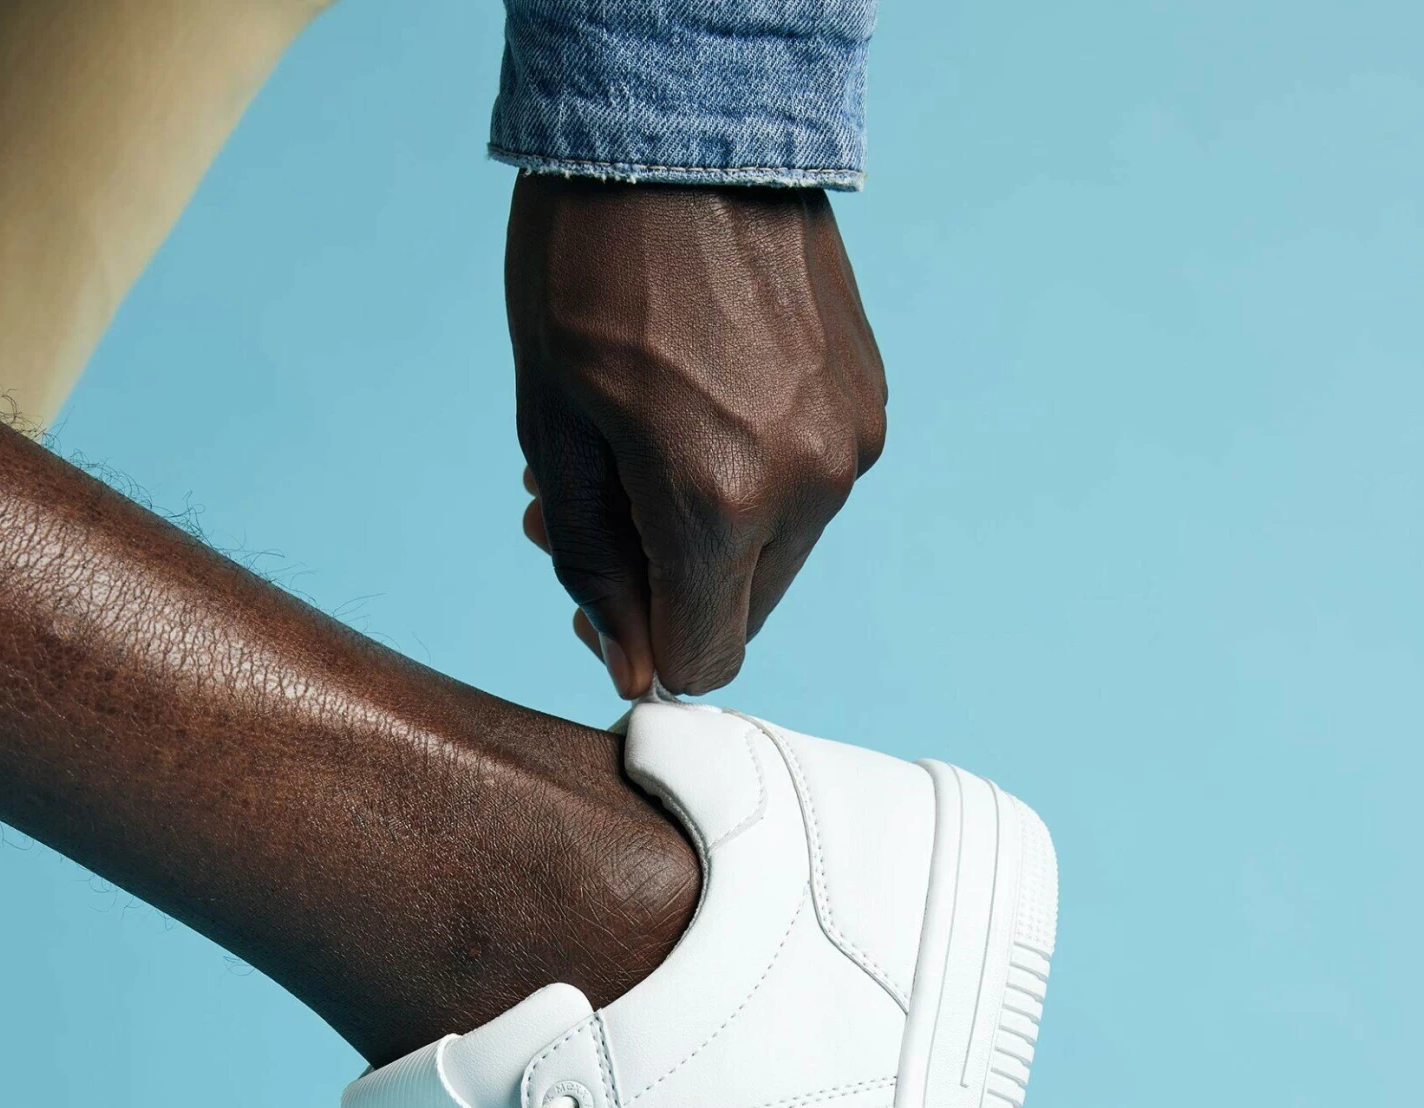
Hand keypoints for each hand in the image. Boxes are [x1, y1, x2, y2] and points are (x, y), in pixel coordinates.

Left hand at [506, 175, 886, 698]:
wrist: (686, 121)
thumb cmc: (589, 261)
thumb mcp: (555, 428)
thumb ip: (592, 561)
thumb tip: (634, 670)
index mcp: (718, 501)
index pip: (702, 657)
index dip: (642, 643)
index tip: (598, 595)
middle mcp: (806, 486)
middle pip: (739, 609)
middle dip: (664, 580)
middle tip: (596, 509)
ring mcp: (850, 441)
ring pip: (773, 553)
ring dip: (706, 529)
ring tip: (640, 444)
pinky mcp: (869, 401)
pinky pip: (807, 487)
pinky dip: (752, 476)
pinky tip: (698, 405)